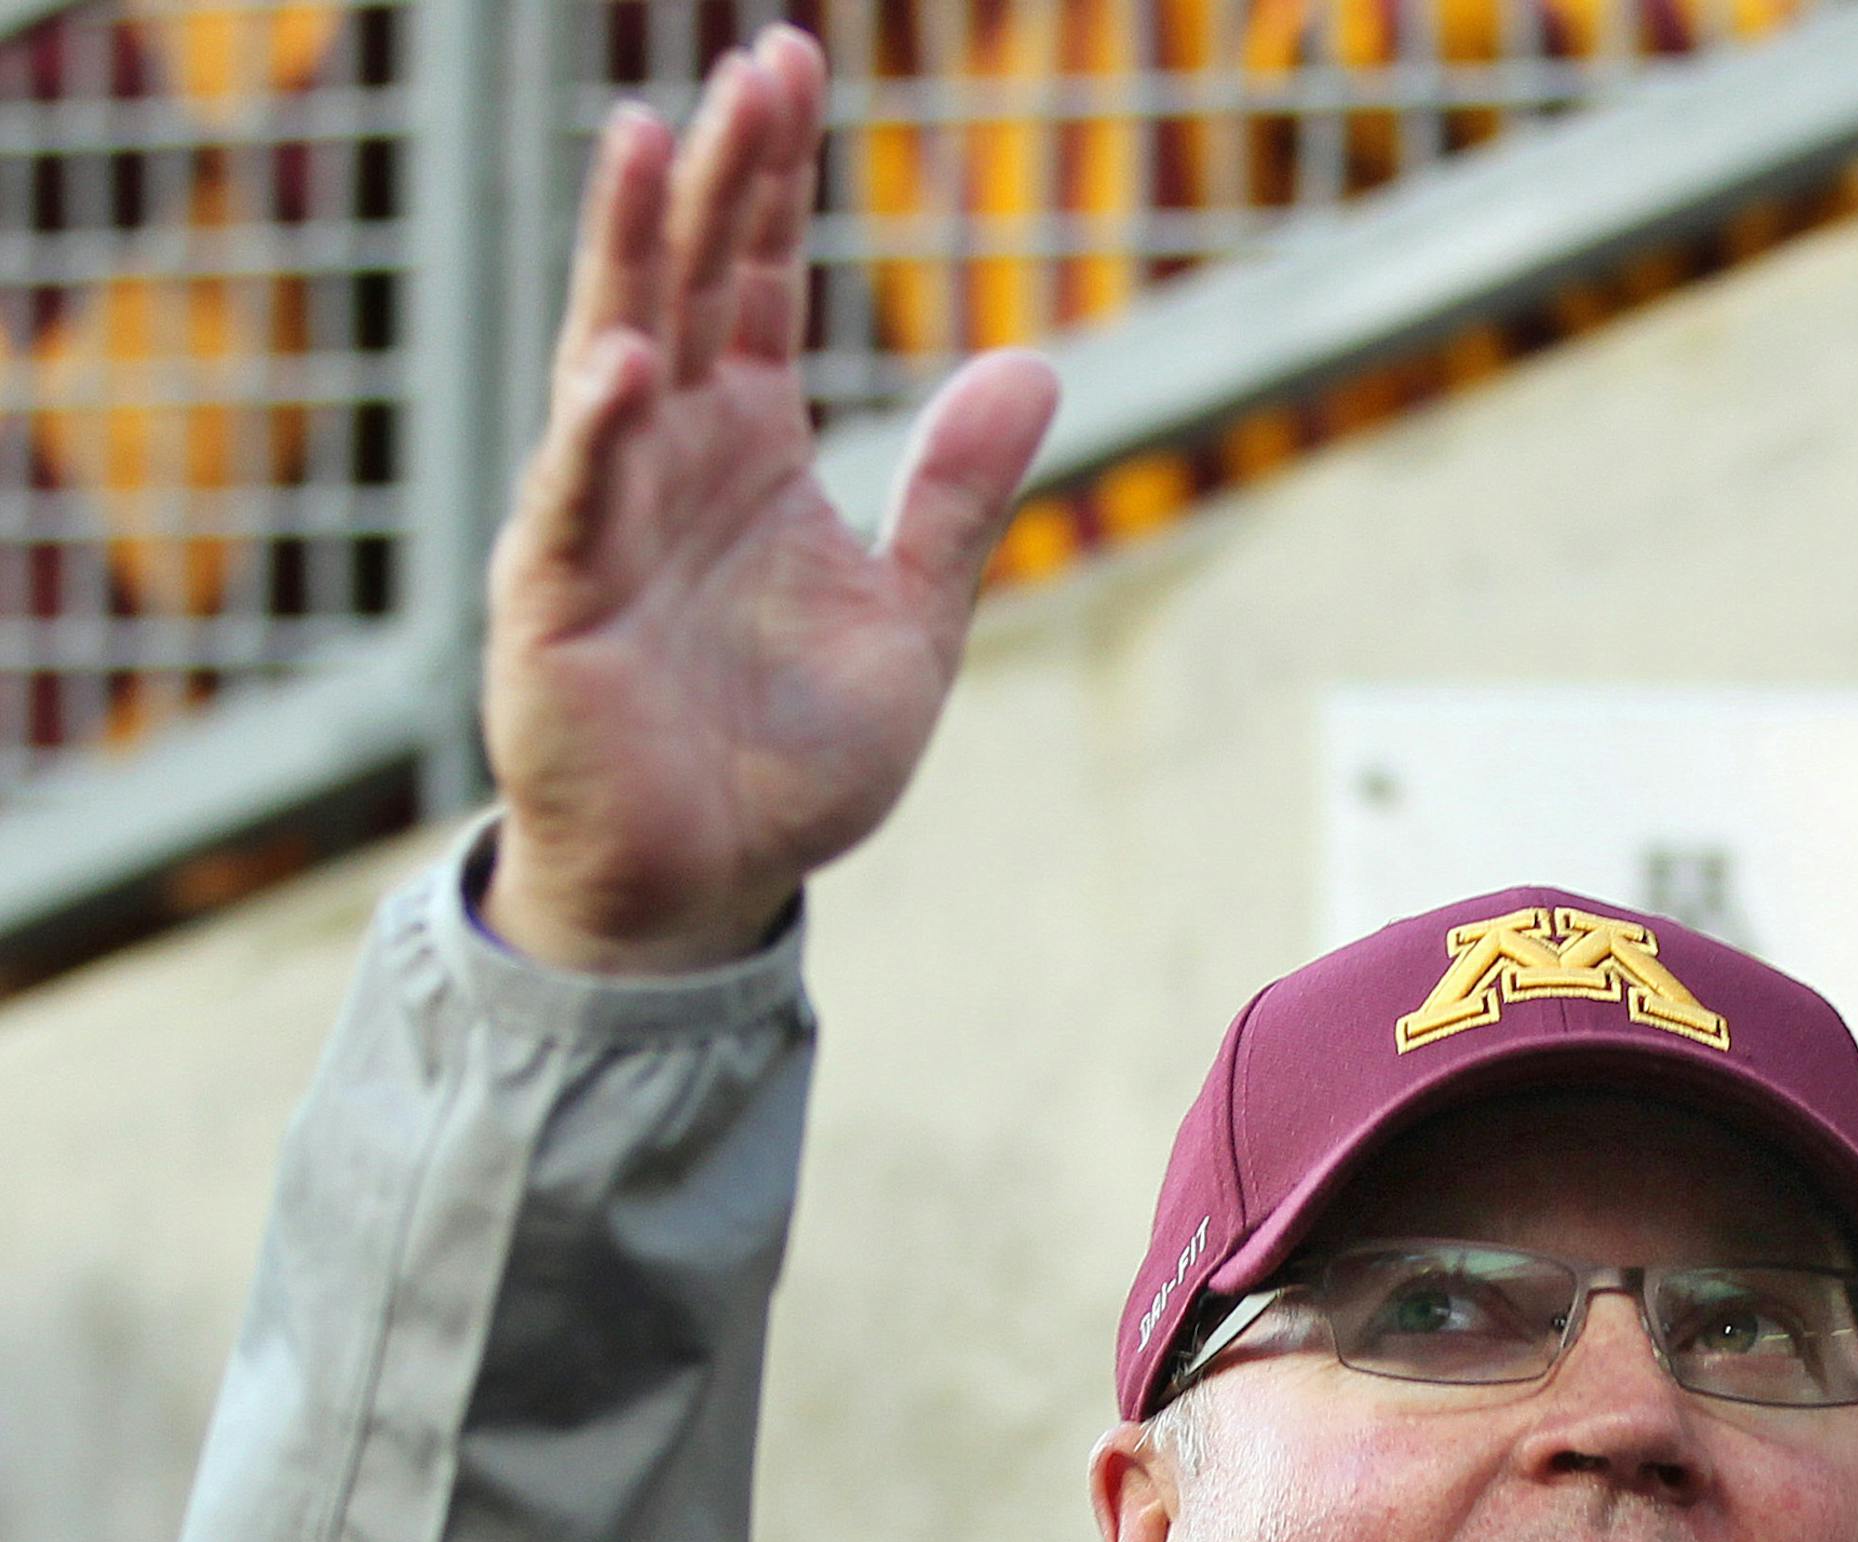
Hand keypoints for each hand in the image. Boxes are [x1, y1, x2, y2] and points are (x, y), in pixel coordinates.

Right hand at [481, 27, 1058, 970]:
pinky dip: (597, 435)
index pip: (754, 282)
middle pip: (683, 283)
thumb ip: (958, 499)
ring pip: (609, 356)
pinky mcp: (557, 603)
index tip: (793, 65)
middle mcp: (667, 458)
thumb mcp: (910, 623)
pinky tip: (628, 362)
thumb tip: (1036, 361)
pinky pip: (576, 502)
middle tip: (754, 65)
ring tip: (647, 133)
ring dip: (627, 251)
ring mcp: (603, 519)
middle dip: (714, 176)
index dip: (771, 181)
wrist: (711, 880)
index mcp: (749, 448)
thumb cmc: (794, 760)